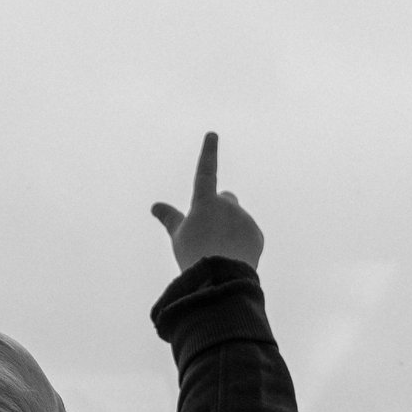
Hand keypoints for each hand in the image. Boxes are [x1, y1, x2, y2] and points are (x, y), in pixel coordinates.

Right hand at [150, 131, 263, 270]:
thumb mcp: (178, 236)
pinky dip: (240, 243)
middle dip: (220, 207)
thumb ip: (170, 218)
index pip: (205, 171)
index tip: (212, 134)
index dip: (208, 152)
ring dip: (229, 230)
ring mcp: (244, 218)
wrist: (221, 276)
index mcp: (205, 201)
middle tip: (209, 230)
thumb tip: (155, 206)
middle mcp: (227, 205)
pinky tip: (232, 257)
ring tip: (218, 252)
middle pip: (225, 198)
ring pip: (235, 220)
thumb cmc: (193, 254)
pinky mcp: (256, 233)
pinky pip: (247, 235)